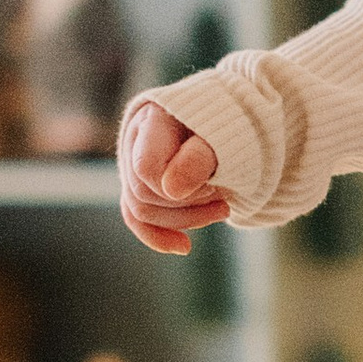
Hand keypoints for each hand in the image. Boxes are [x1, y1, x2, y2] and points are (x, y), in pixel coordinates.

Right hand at [119, 99, 229, 254]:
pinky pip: (137, 218)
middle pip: (142, 195)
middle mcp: (135, 141)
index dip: (178, 188)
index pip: (146, 169)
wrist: (229, 114)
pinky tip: (184, 247)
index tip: (214, 184)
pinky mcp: (142, 184)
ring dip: (186, 220)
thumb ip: (199, 157)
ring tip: (223, 209)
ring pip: (141, 211)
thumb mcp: (221, 132)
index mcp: (152, 119)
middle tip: (224, 198)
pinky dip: (159, 236)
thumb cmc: (227, 119)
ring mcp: (134, 164)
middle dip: (188, 207)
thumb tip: (173, 191)